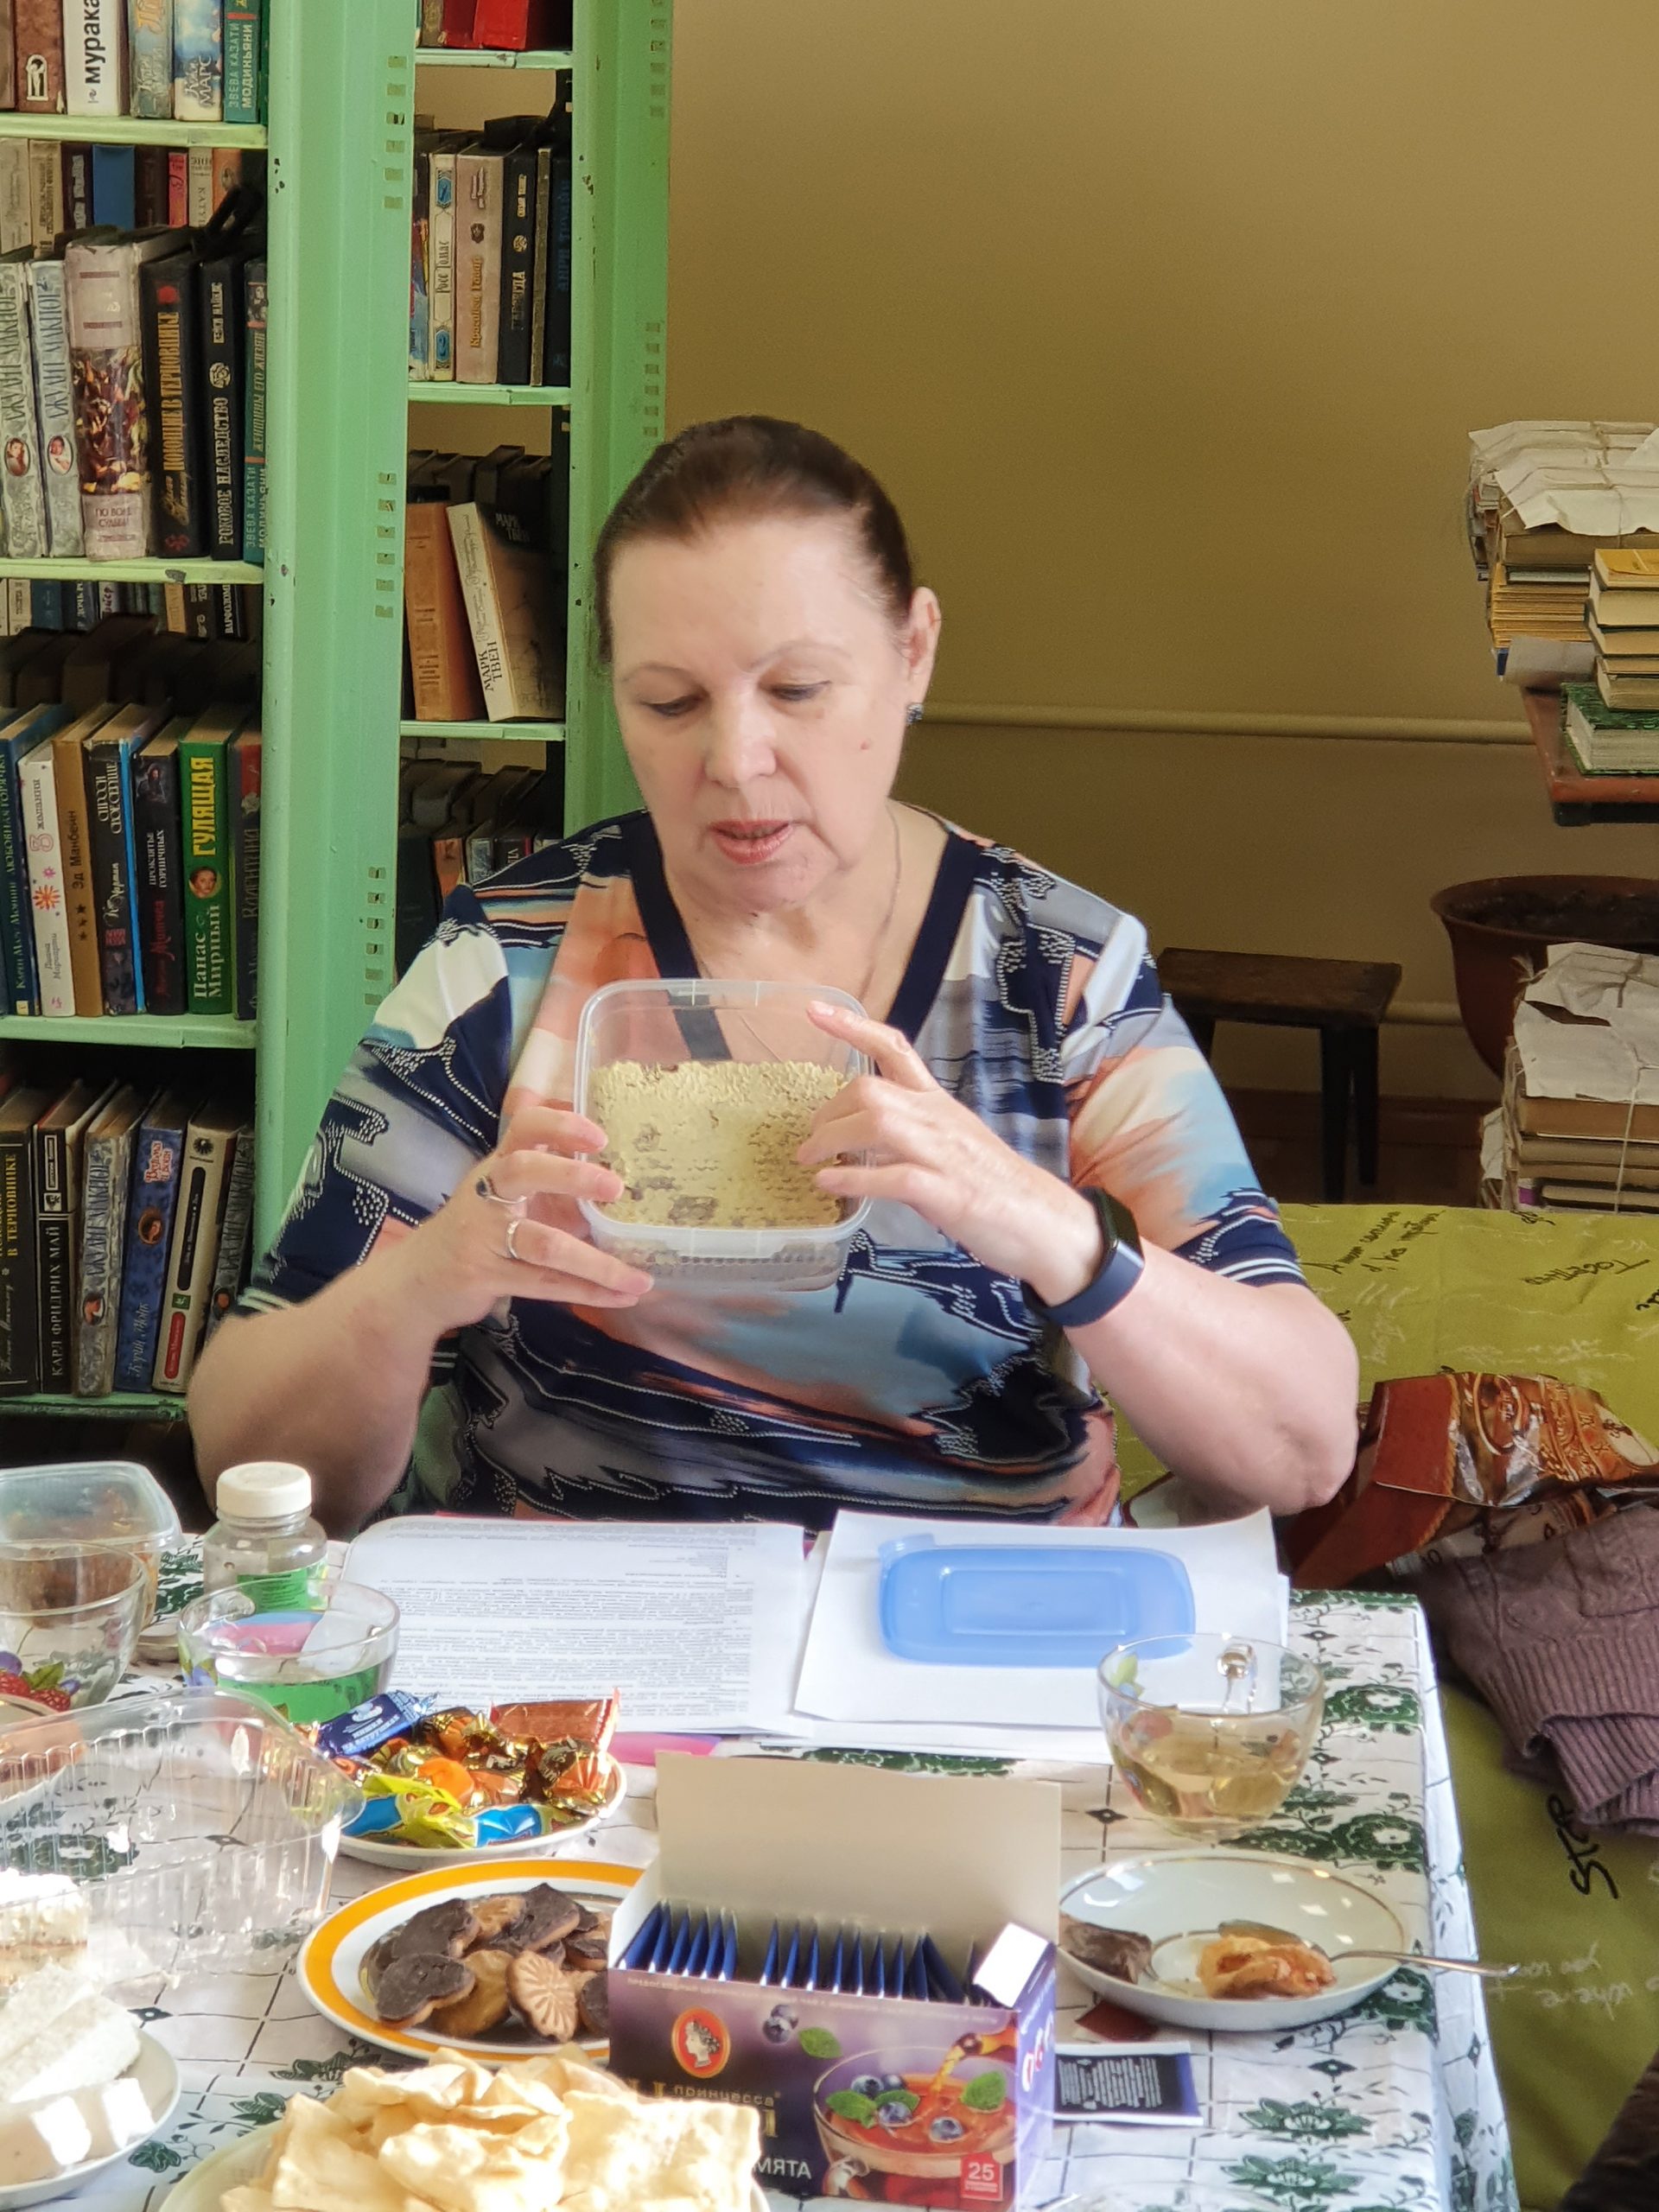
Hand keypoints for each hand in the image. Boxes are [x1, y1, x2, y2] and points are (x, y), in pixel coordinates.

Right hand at [390, 1105, 652, 1334]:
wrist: (416, 1283)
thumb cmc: (474, 1234)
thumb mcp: (504, 1200)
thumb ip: (551, 1190)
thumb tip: (621, 1190)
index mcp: (497, 1169)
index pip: (523, 1128)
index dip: (560, 1125)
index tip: (600, 1137)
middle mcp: (487, 1195)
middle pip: (524, 1171)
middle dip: (571, 1175)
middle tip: (617, 1187)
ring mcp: (482, 1237)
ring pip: (543, 1244)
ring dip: (597, 1263)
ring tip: (639, 1277)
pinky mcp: (484, 1276)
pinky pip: (544, 1284)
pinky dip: (587, 1291)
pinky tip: (622, 1295)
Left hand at [798, 1002, 1102, 1305]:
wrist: (1045, 1222)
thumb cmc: (997, 1186)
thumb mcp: (952, 1144)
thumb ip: (911, 1135)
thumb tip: (864, 1140)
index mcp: (939, 1103)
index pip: (894, 1048)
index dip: (853, 1026)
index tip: (814, 1010)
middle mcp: (938, 1119)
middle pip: (871, 1090)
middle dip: (829, 1111)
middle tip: (810, 1140)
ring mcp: (943, 1154)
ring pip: (877, 1123)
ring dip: (832, 1140)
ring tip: (810, 1160)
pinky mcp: (946, 1191)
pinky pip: (891, 1176)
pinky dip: (853, 1178)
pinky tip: (828, 1183)